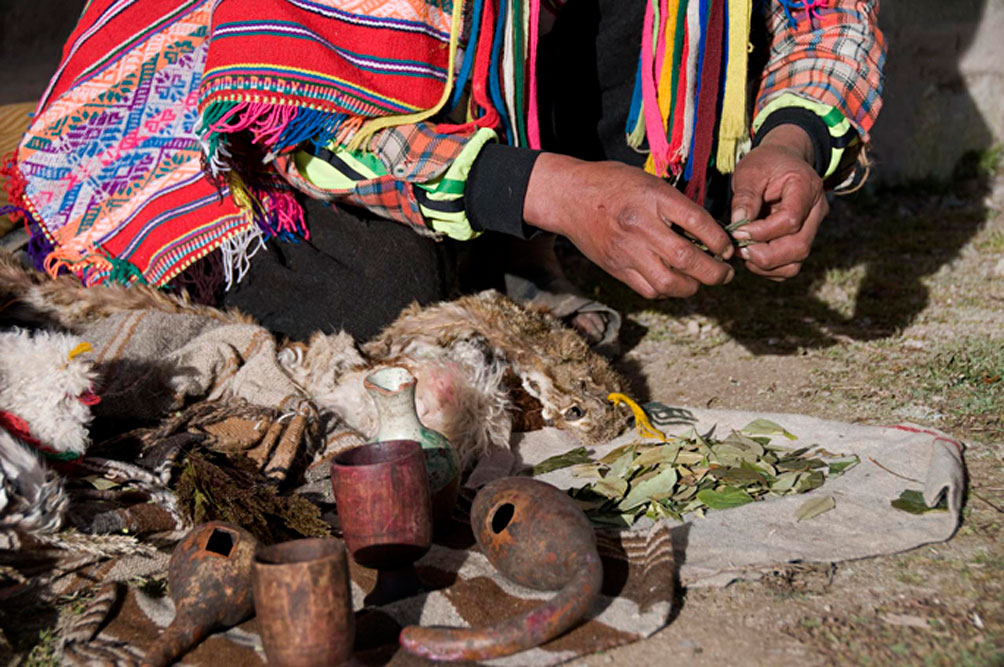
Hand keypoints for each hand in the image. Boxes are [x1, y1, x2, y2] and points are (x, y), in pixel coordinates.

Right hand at [523, 154, 733, 298]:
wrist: (569, 196)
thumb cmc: (613, 184)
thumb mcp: (649, 183)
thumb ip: (676, 206)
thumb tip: (710, 232)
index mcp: (652, 198)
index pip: (697, 222)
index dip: (720, 240)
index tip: (727, 248)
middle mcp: (640, 226)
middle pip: (687, 259)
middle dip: (715, 272)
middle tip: (726, 273)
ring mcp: (626, 251)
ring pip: (669, 282)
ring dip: (692, 286)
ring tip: (701, 281)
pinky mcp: (616, 268)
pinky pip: (649, 289)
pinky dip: (667, 290)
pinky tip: (674, 282)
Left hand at [730, 124, 827, 279]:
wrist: (783, 161)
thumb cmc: (766, 164)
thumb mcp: (750, 171)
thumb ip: (745, 197)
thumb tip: (738, 225)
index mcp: (806, 187)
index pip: (790, 221)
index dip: (762, 232)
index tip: (737, 231)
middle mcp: (816, 211)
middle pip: (799, 247)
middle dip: (764, 255)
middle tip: (738, 249)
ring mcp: (812, 228)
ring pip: (796, 262)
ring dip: (766, 266)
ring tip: (743, 252)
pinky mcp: (802, 240)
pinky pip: (790, 266)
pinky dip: (769, 269)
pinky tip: (751, 256)